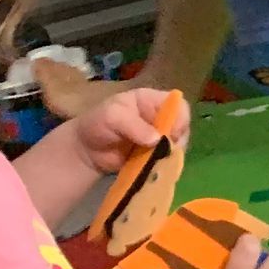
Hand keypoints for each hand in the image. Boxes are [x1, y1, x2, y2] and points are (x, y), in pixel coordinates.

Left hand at [75, 87, 189, 176]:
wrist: (86, 151)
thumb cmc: (97, 125)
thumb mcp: (112, 117)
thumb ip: (134, 126)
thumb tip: (158, 140)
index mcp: (151, 100)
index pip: (178, 105)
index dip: (179, 119)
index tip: (171, 135)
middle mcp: (159, 117)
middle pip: (182, 126)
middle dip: (177, 140)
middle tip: (165, 151)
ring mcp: (159, 137)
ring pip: (178, 144)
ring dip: (171, 154)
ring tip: (157, 161)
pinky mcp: (156, 155)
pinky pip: (169, 159)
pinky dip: (165, 164)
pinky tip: (156, 167)